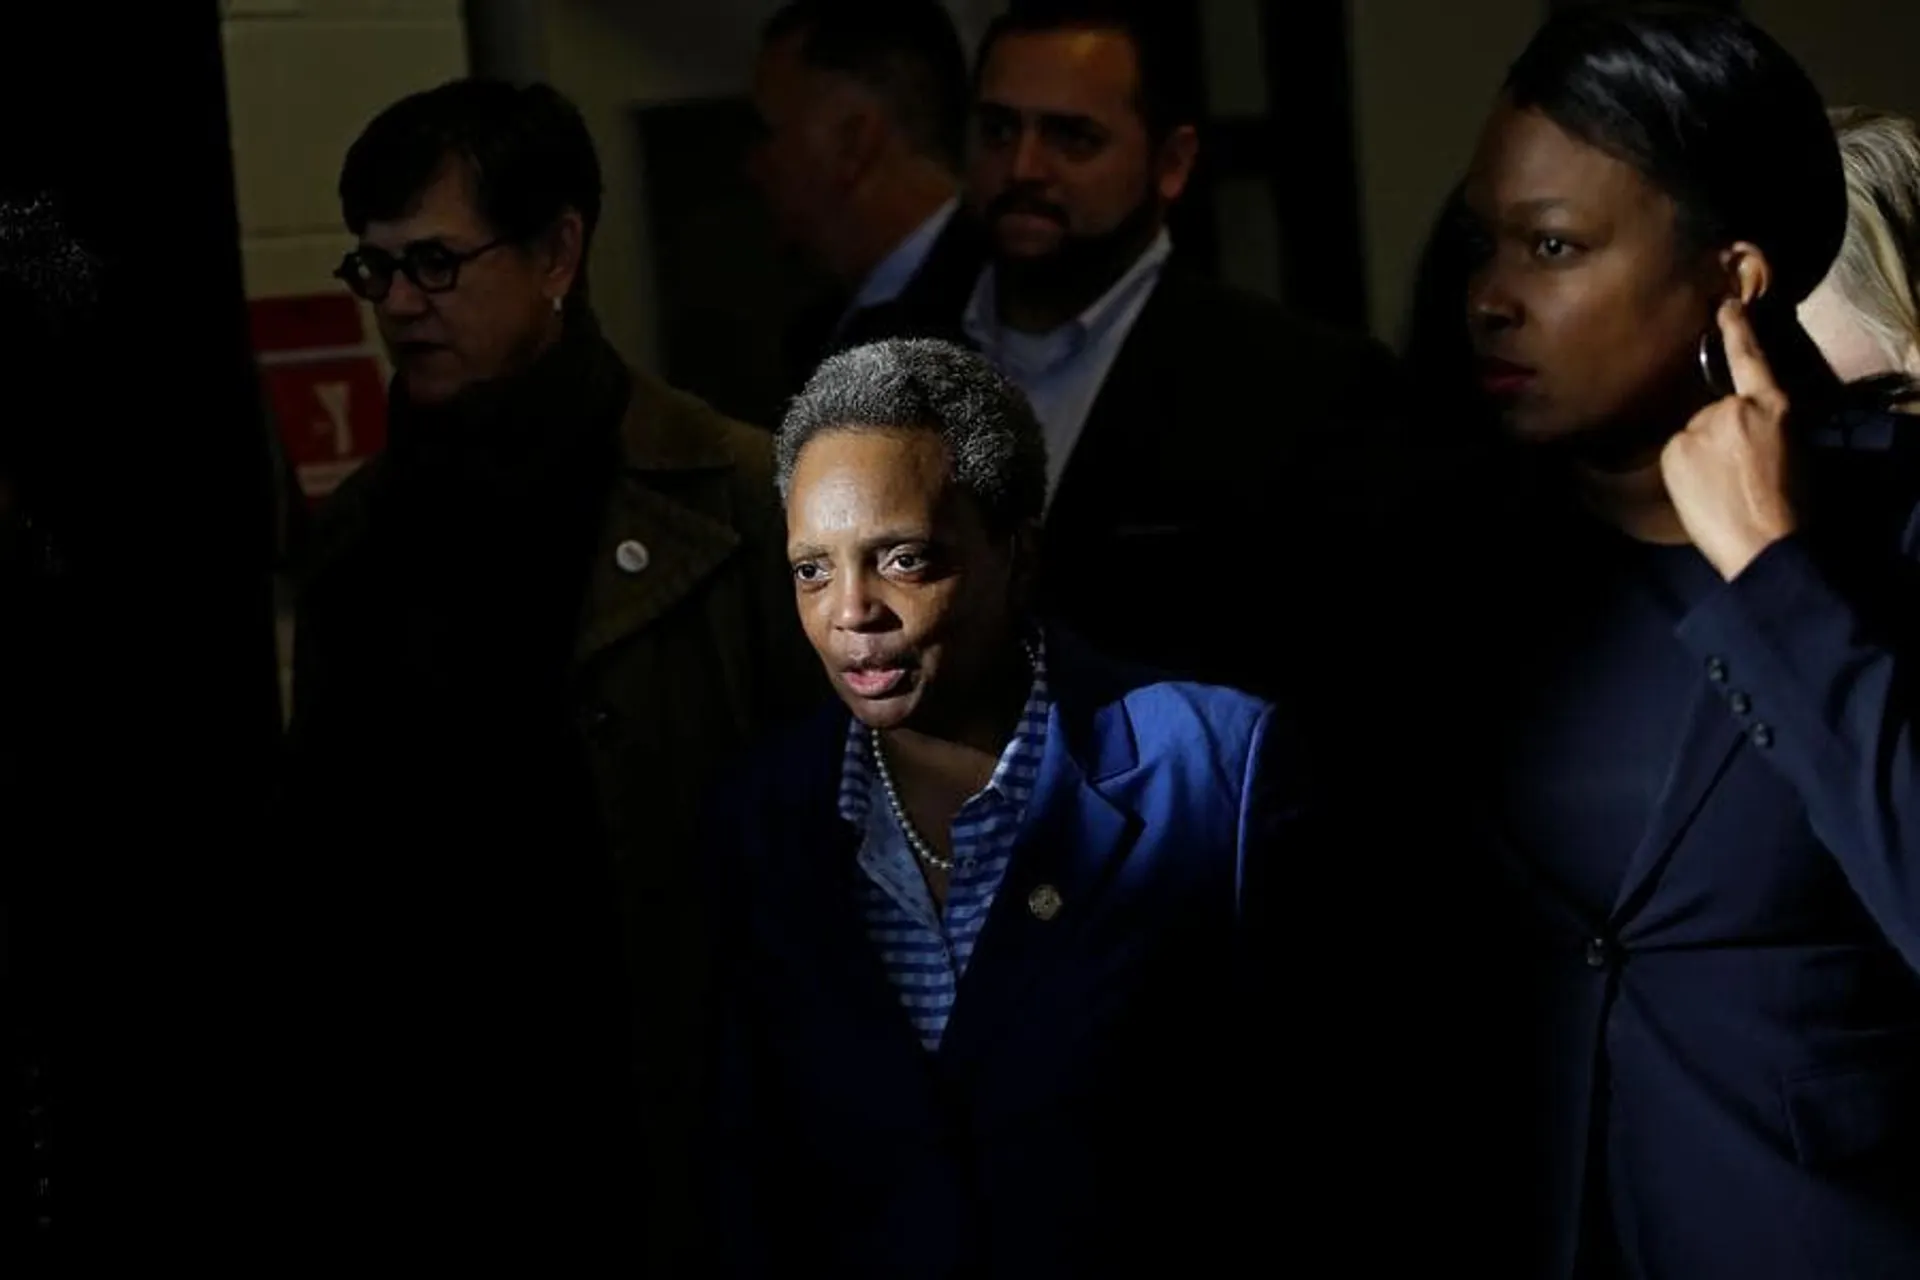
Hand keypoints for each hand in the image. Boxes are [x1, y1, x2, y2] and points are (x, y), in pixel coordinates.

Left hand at [1660, 299, 1797, 579]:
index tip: (1724, 306)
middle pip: (1714, 412)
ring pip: (1694, 435)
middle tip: (1734, 475)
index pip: (1750, 358)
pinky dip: (1685, 470)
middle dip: (1719, 437)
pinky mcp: (1676, 449)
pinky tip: (1704, 494)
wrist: (1765, 543)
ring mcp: (1700, 426)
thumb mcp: (1793, 449)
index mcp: (1773, 405)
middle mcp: (1733, 407)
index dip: (1736, 330)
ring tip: (1721, 489)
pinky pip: (1677, 454)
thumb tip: (1747, 424)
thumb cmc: (1789, 505)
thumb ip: (1766, 424)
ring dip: (1701, 455)